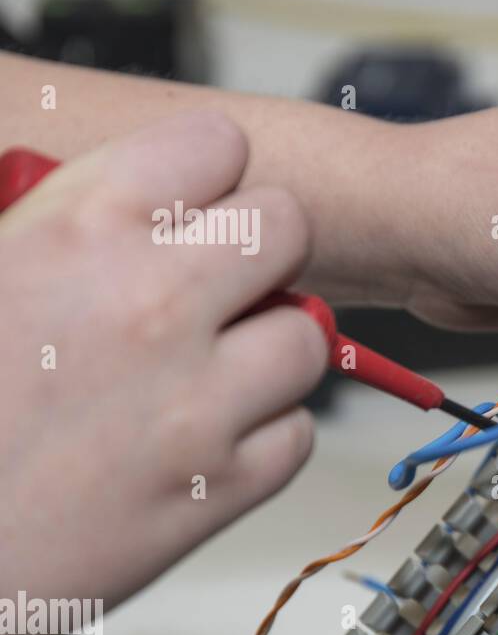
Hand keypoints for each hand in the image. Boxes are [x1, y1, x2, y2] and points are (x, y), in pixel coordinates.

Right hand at [0, 112, 326, 634]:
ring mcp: (197, 401)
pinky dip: (261, 436)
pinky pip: (297, 434)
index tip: (191, 205)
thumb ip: (56, 219)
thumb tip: (123, 200)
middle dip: (256, 251)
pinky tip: (200, 441)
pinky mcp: (221, 489)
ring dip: (265, 349)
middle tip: (213, 286)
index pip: (218, 145)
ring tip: (203, 372)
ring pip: (305, 336)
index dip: (207, 177)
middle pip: (288, 228)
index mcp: (79, 227)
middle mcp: (154, 303)